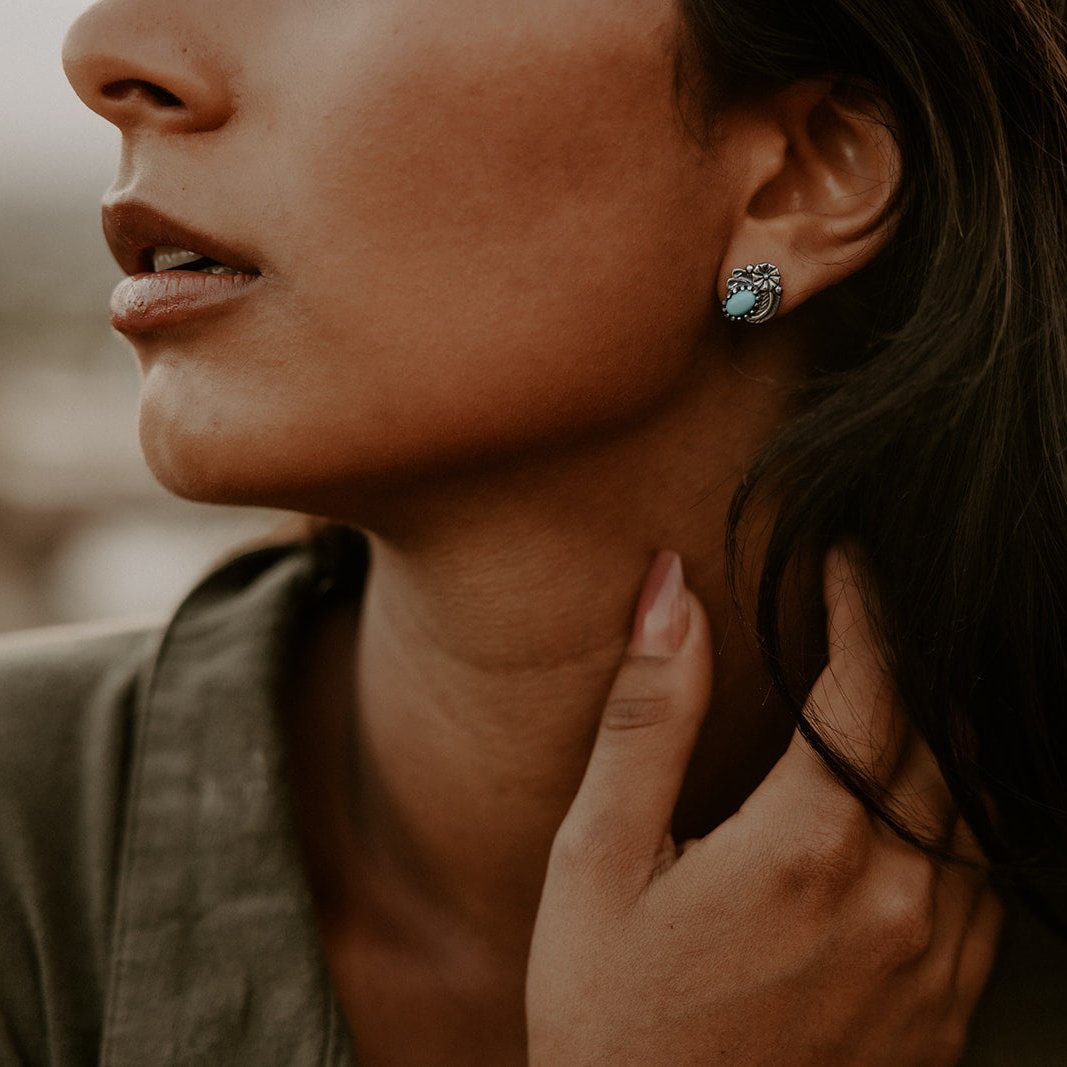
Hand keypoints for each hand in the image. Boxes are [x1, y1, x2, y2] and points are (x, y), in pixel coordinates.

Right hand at [526, 548, 1001, 1065]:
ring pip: (975, 792)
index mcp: (809, 843)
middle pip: (941, 723)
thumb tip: (669, 594)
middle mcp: (898, 894)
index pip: (875, 674)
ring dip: (935, 718)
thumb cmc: (610, 1012)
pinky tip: (902, 789)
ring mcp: (937, 956)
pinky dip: (952, 799)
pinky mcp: (946, 1003)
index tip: (844, 554)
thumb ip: (647, 717)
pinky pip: (984, 869)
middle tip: (864, 602)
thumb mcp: (597, 858)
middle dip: (906, 646)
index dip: (866, 597)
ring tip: (879, 679)